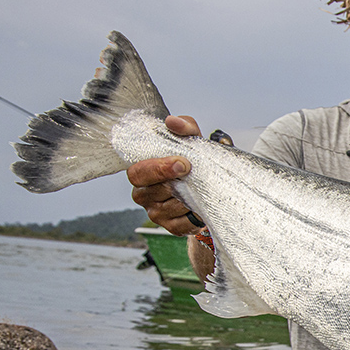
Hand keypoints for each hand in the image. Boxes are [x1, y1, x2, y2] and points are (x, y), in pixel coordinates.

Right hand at [127, 115, 201, 234]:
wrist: (211, 185)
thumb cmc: (194, 160)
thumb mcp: (191, 141)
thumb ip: (184, 127)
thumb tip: (172, 122)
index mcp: (142, 172)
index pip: (138, 173)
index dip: (158, 169)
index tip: (183, 163)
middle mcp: (144, 194)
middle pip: (152, 192)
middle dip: (173, 183)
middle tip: (191, 174)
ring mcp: (156, 213)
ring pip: (170, 208)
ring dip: (188, 198)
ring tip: (200, 188)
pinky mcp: (171, 227)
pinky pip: (182, 225)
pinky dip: (194, 216)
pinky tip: (201, 207)